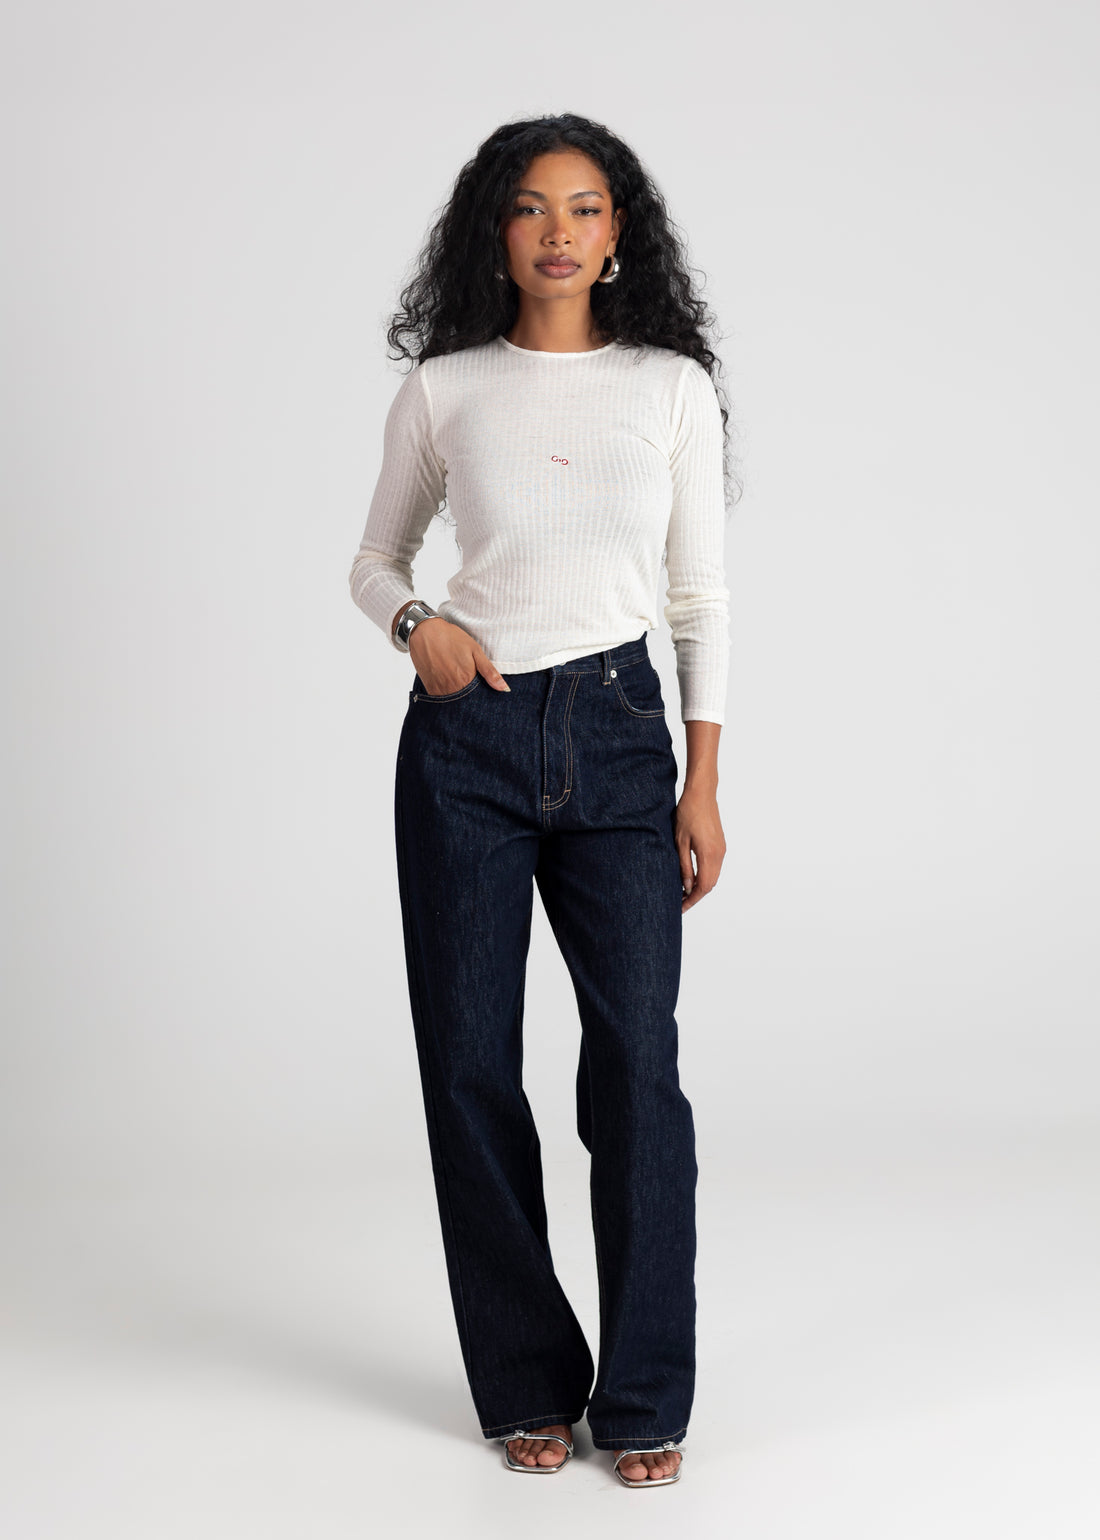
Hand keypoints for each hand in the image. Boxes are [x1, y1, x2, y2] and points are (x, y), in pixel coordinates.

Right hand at [408, 617, 510, 693]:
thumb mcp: (475, 651)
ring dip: (459, 698)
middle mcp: (452, 689)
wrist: (424, 632)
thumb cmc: (451, 638)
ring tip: (459, 682)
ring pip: (453, 703)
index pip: (479, 699)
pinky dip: (447, 695)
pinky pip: (441, 700)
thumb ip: (490, 672)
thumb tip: (505, 689)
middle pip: (466, 703)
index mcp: (466, 680)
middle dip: (471, 700)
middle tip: (470, 685)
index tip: (484, 692)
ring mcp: (439, 690)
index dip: (483, 697)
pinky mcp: (429, 688)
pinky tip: (450, 684)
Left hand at [675, 784, 725, 912]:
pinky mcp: (720, 844)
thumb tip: (686, 886)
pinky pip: (714, 867)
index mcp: (709, 854)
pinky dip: (704, 876)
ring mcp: (721, 849)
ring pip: (713, 876)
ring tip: (683, 891)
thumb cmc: (688, 813)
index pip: (703, 886)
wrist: (702, 793)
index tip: (681, 907)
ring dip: (700, 886)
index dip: (692, 900)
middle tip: (679, 902)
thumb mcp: (680, 841)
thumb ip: (684, 866)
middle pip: (710, 884)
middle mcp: (719, 854)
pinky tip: (691, 876)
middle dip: (695, 896)